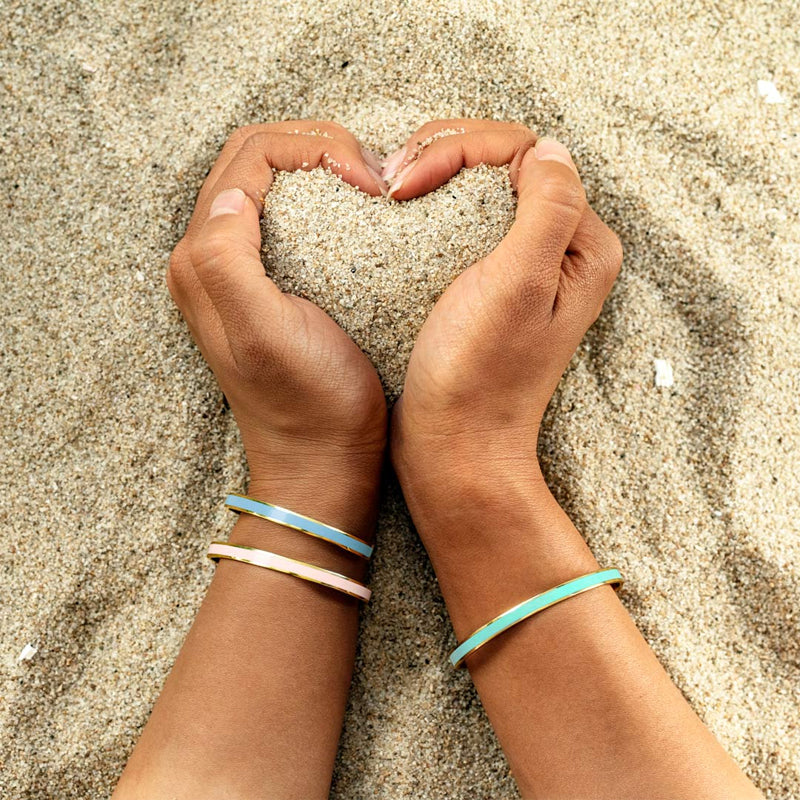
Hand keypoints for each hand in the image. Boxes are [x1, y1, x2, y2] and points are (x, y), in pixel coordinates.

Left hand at [167, 121, 388, 493]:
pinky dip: (322, 198)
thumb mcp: (265, 333)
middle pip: (257, 160)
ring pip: (273, 184)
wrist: (321, 461)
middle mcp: (209, 258)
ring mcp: (239, 272)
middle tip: (372, 175)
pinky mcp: (269, 287)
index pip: (253, 157)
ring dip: (320, 168)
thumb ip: (227, 258)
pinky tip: (357, 214)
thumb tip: (239, 191)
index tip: (368, 181)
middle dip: (317, 147)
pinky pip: (288, 217)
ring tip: (370, 186)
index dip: (314, 151)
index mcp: (203, 258)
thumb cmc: (308, 402)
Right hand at [388, 120, 622, 537]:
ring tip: (391, 190)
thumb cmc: (480, 373)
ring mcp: (526, 267)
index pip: (526, 154)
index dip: (461, 149)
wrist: (454, 445)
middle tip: (392, 179)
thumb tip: (548, 148)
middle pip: (506, 164)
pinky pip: (466, 221)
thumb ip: (548, 209)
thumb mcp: (520, 285)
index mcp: (582, 246)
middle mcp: (562, 251)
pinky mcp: (493, 284)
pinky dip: (433, 204)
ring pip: (482, 188)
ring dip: (435, 172)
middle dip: (445, 153)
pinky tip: (402, 211)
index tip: (407, 181)